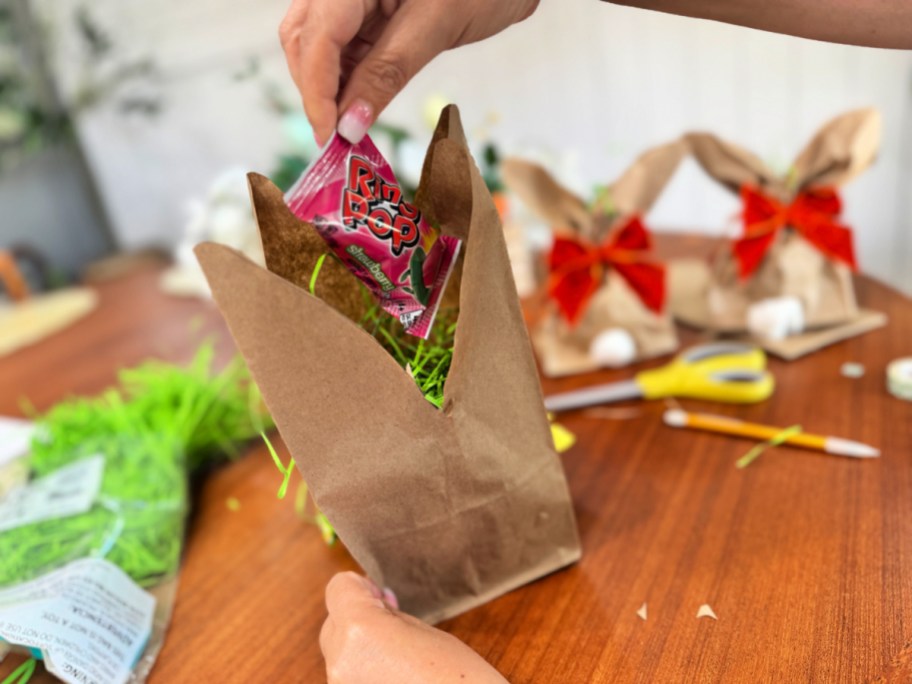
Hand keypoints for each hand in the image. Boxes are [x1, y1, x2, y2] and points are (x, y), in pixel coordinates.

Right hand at [279, 0, 539, 144]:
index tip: (329, 136)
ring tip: (346, 129)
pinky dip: (345, 81)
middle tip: (335, 138)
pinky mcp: (365, 11)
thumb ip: (387, 73)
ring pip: (317, 45)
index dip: (317, 90)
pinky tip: (356, 108)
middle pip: (304, 38)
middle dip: (315, 90)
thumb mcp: (436, 26)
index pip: (316, 36)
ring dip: (327, 90)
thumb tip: (349, 125)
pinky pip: (341, 48)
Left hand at [320, 572, 508, 683]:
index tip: (380, 595)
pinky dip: (364, 672)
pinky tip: (394, 676)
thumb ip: (390, 615)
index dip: (360, 587)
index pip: (338, 589)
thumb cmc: (459, 679)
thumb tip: (374, 603)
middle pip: (333, 624)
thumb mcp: (425, 632)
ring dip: (360, 648)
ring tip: (399, 657)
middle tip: (394, 622)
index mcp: (360, 631)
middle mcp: (340, 661)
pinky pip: (348, 678)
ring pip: (339, 654)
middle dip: (358, 618)